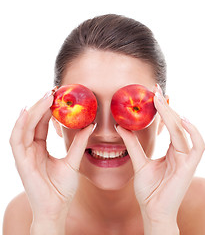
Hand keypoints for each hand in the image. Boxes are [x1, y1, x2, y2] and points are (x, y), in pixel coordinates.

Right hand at [9, 90, 95, 221]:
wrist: (57, 209)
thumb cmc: (63, 188)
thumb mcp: (73, 161)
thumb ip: (79, 143)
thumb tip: (91, 125)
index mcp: (41, 149)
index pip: (41, 125)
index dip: (48, 111)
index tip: (57, 97)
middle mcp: (31, 150)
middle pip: (33, 123)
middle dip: (41, 106)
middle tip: (52, 92)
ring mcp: (24, 155)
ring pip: (24, 128)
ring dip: (33, 111)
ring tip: (44, 97)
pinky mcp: (21, 162)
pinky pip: (17, 140)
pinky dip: (20, 125)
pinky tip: (27, 111)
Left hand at [115, 85, 204, 228]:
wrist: (152, 211)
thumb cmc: (149, 190)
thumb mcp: (139, 162)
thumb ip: (132, 145)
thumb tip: (121, 127)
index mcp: (172, 151)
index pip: (170, 126)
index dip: (162, 110)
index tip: (153, 95)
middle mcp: (181, 152)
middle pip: (177, 124)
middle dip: (166, 107)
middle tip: (155, 90)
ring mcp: (187, 159)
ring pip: (184, 131)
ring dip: (174, 115)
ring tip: (161, 101)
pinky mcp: (190, 167)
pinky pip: (198, 146)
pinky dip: (193, 132)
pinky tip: (181, 120)